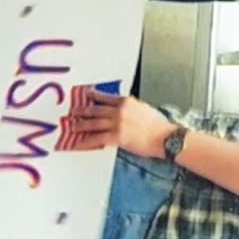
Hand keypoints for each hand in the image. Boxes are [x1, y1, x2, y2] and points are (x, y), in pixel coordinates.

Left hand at [57, 92, 172, 158]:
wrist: (164, 137)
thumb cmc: (158, 125)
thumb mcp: (143, 108)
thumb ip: (130, 107)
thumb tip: (121, 109)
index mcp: (127, 102)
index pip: (106, 97)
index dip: (94, 96)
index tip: (86, 95)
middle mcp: (120, 111)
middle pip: (96, 110)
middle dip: (83, 111)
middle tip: (73, 111)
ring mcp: (117, 123)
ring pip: (94, 124)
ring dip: (81, 125)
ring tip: (73, 127)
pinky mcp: (117, 137)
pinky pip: (97, 139)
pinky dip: (86, 141)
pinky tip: (79, 143)